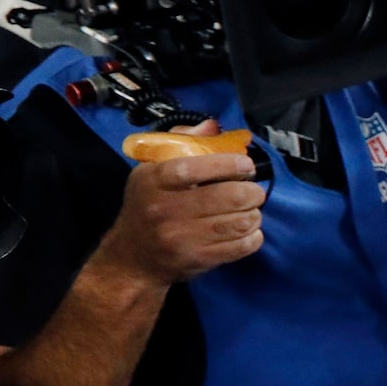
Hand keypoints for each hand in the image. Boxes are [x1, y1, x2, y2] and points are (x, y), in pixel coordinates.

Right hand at [94, 123, 264, 284]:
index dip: (226, 164)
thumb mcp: (151, 172)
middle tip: (254, 190)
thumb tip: (213, 125)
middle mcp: (165, 210)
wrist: (132, 258)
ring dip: (254, 214)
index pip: (193, 169)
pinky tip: (248, 231)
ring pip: (238, 222)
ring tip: (250, 210)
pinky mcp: (197, 259)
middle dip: (251, 192)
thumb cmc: (146, 207)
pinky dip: (253, 237)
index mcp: (154, 182)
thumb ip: (181, 144)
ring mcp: (181, 238)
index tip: (245, 164)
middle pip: (226, 197)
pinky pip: (240, 247)